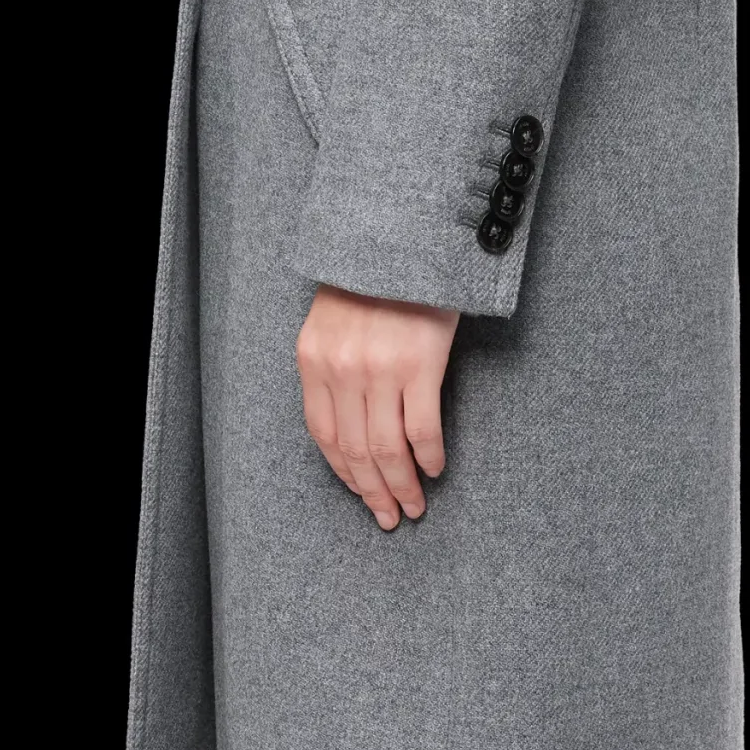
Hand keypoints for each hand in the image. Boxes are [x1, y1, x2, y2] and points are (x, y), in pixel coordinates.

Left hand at [296, 284, 459, 527]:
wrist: (406, 234)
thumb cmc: (373, 276)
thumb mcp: (333, 319)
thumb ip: (333, 364)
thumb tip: (350, 420)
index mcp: (314, 359)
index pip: (324, 434)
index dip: (344, 473)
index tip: (361, 494)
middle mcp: (342, 370)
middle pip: (355, 451)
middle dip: (373, 491)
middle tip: (390, 515)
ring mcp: (380, 369)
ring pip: (387, 449)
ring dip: (402, 485)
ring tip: (414, 505)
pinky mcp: (420, 364)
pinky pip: (422, 428)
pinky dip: (429, 456)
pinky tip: (435, 468)